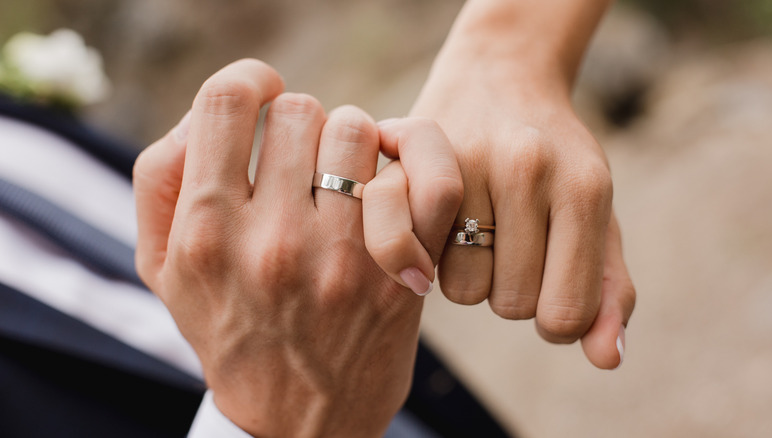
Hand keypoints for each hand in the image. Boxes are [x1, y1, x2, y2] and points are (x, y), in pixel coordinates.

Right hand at [133, 59, 461, 436]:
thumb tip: (207, 116)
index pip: (227, 101)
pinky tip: (396, 178)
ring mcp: (342, 258)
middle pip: (302, 110)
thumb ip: (160, 177)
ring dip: (353, 144)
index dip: (250, 81)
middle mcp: (273, 241)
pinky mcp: (398, 275)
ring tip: (343, 178)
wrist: (291, 420)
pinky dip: (420, 161)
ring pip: (361, 131)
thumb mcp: (161, 267)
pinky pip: (428, 178)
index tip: (263, 98)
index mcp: (207, 232)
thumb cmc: (227, 329)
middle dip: (301, 126)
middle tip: (302, 162)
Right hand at [410, 38, 635, 369]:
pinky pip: (416, 254)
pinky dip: (428, 258)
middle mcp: (526, 169)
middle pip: (512, 304)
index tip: (551, 287)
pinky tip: (438, 233)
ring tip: (476, 236)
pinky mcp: (415, 160)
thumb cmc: (556, 161)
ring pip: (463, 289)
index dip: (557, 318)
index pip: (564, 315)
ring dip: (471, 277)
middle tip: (514, 251)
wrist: (500, 76)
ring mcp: (466, 161)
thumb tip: (608, 360)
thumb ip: (608, 290)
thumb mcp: (598, 218)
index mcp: (583, 187)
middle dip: (513, 291)